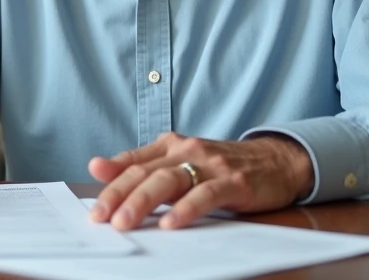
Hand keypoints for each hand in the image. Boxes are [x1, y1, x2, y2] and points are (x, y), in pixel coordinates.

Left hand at [88, 132, 313, 230]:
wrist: (275, 160)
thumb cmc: (221, 167)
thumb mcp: (181, 162)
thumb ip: (144, 166)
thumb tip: (98, 168)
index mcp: (171, 144)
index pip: (133, 162)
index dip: (110, 181)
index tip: (93, 206)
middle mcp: (187, 150)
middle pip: (145, 172)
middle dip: (119, 195)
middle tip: (101, 218)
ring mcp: (210, 165)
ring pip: (169, 180)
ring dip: (143, 202)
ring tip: (125, 222)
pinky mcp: (233, 182)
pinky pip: (205, 195)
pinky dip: (186, 209)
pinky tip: (171, 223)